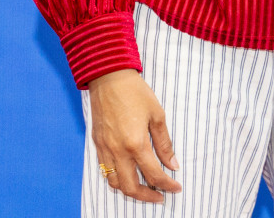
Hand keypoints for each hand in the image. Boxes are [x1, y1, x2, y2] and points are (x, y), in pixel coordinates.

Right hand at [87, 69, 181, 201]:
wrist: (109, 78)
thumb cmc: (135, 93)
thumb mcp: (157, 115)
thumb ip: (164, 143)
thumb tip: (173, 164)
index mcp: (135, 143)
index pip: (153, 174)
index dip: (167, 185)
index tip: (176, 187)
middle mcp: (117, 151)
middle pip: (131, 187)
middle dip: (147, 196)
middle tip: (160, 196)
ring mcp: (105, 149)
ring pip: (114, 183)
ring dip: (130, 190)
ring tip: (144, 188)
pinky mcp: (97, 145)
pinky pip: (105, 170)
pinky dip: (117, 179)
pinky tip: (128, 174)